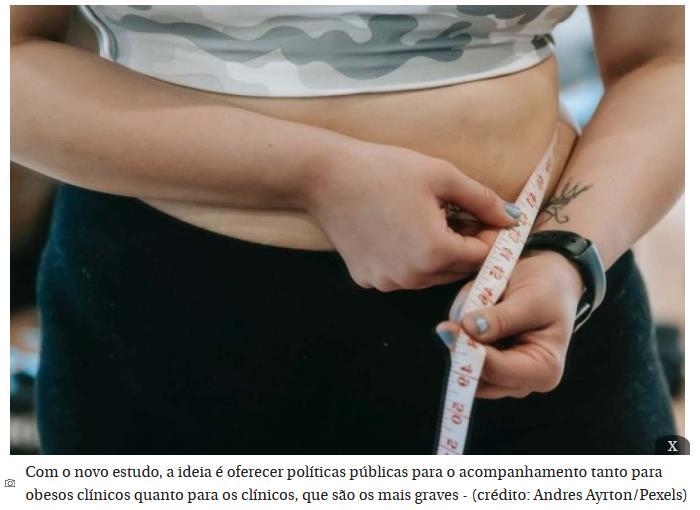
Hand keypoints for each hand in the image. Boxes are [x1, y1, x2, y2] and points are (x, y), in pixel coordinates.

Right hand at [304, 139, 519, 290]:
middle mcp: (412, 277)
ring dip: (438, 255)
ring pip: (431, 276)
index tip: (486, 216)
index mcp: (435, 252)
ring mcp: (387, 282)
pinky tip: (398, 231)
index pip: (482, 257)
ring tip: (428, 221)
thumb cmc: (384, 170)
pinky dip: (410, 259)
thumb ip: (483, 200)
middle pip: (457, 270)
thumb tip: (512, 219)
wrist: (326, 178)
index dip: (490, 236)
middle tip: (457, 215)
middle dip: (465, 246)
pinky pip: (403, 275)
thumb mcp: (442, 176)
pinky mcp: (368, 280)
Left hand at [436, 250, 583, 397]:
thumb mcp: (531, 300)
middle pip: (476, 377)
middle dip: (462, 345)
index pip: (497, 371)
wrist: (550, 281)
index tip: (446, 329)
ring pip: (463, 365)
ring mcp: (502, 376)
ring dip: (460, 336)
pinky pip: (460, 353)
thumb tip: (468, 329)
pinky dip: (460, 332)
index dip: (470, 351)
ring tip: (476, 305)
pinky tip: (475, 311)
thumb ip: (501, 318)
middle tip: (452, 319)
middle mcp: (523, 382)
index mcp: (544, 370)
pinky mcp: (486, 364)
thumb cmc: (549, 290)